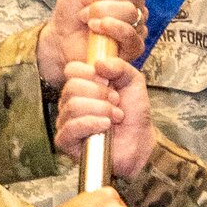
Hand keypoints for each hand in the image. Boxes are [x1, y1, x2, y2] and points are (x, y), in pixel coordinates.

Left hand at [37, 0, 147, 84]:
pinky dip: (111, 28)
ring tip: (86, 18)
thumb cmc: (71, 11)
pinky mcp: (133, 48)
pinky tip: (95, 28)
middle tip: (85, 3)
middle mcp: (135, 7)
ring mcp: (137, 27)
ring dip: (100, 13)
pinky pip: (131, 34)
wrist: (60, 38)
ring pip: (130, 12)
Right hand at [55, 56, 154, 179]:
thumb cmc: (134, 115)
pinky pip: (70, 128)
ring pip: (73, 106)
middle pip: (72, 87)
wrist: (140, 142)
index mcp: (82, 85)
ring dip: (100, 110)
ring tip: (115, 117)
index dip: (91, 73)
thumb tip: (98, 64)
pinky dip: (91, 124)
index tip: (108, 82)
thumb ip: (119, 66)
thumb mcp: (132, 81)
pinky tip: (105, 126)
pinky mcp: (66, 141)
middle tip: (116, 103)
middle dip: (100, 94)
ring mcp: (66, 121)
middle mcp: (70, 101)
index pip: (72, 70)